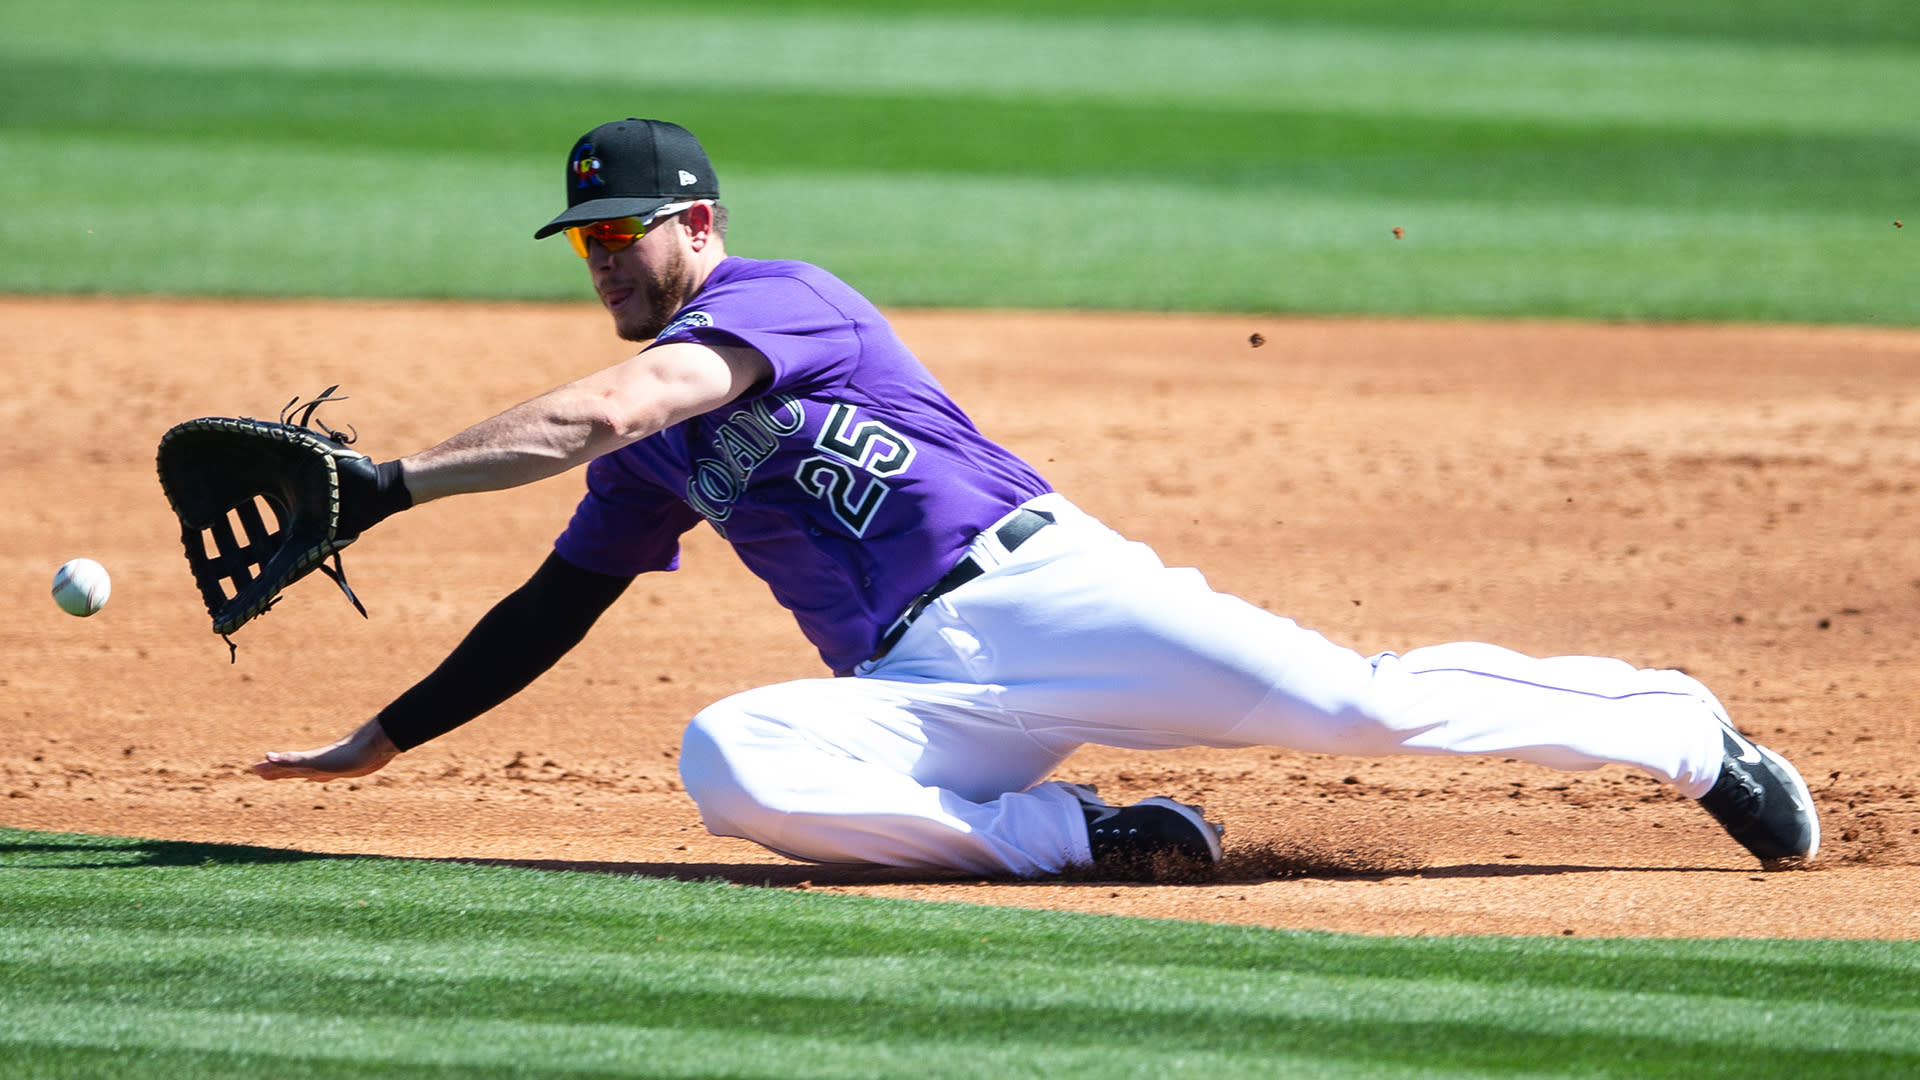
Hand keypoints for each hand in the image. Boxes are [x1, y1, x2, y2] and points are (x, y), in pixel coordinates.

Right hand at [253, 717, 398, 780]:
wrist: (378, 745)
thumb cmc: (348, 754)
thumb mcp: (316, 761)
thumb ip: (292, 760)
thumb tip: (266, 756)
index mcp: (308, 763)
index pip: (284, 767)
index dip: (270, 768)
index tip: (255, 769)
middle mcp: (317, 763)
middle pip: (292, 768)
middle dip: (276, 771)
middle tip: (260, 772)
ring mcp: (330, 765)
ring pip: (307, 770)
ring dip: (294, 773)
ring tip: (285, 774)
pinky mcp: (345, 768)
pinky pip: (326, 774)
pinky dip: (318, 776)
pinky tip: (320, 777)